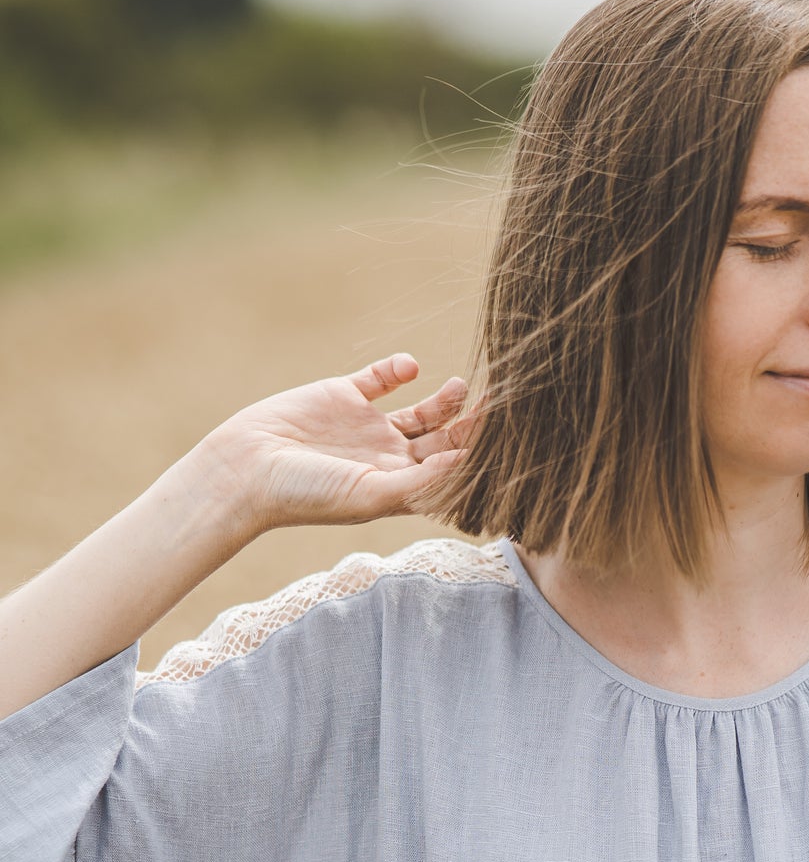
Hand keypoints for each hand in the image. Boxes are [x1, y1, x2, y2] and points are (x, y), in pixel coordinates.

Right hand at [179, 354, 480, 535]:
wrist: (246, 469)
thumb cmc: (306, 495)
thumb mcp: (369, 494)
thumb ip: (420, 481)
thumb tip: (466, 463)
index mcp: (400, 487)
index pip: (452, 473)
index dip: (479, 459)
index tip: (509, 443)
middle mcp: (390, 458)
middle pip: (445, 441)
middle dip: (473, 427)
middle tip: (502, 408)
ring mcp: (368, 426)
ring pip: (422, 410)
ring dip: (446, 399)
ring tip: (462, 387)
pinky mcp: (345, 395)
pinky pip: (381, 378)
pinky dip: (399, 368)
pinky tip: (410, 367)